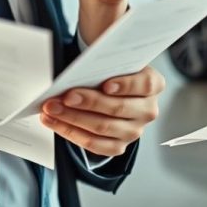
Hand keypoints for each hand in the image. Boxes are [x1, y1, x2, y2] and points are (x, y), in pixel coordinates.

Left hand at [39, 66, 164, 156]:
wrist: (111, 87)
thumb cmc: (112, 72)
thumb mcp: (115, 61)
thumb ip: (106, 61)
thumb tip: (82, 68)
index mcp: (153, 84)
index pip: (145, 84)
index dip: (126, 85)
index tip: (106, 84)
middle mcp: (147, 110)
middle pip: (118, 108)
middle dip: (88, 102)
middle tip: (65, 96)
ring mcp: (134, 130)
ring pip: (103, 127)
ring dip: (73, 118)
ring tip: (53, 108)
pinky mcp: (118, 146)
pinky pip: (94, 144)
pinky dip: (71, 133)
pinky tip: (55, 122)